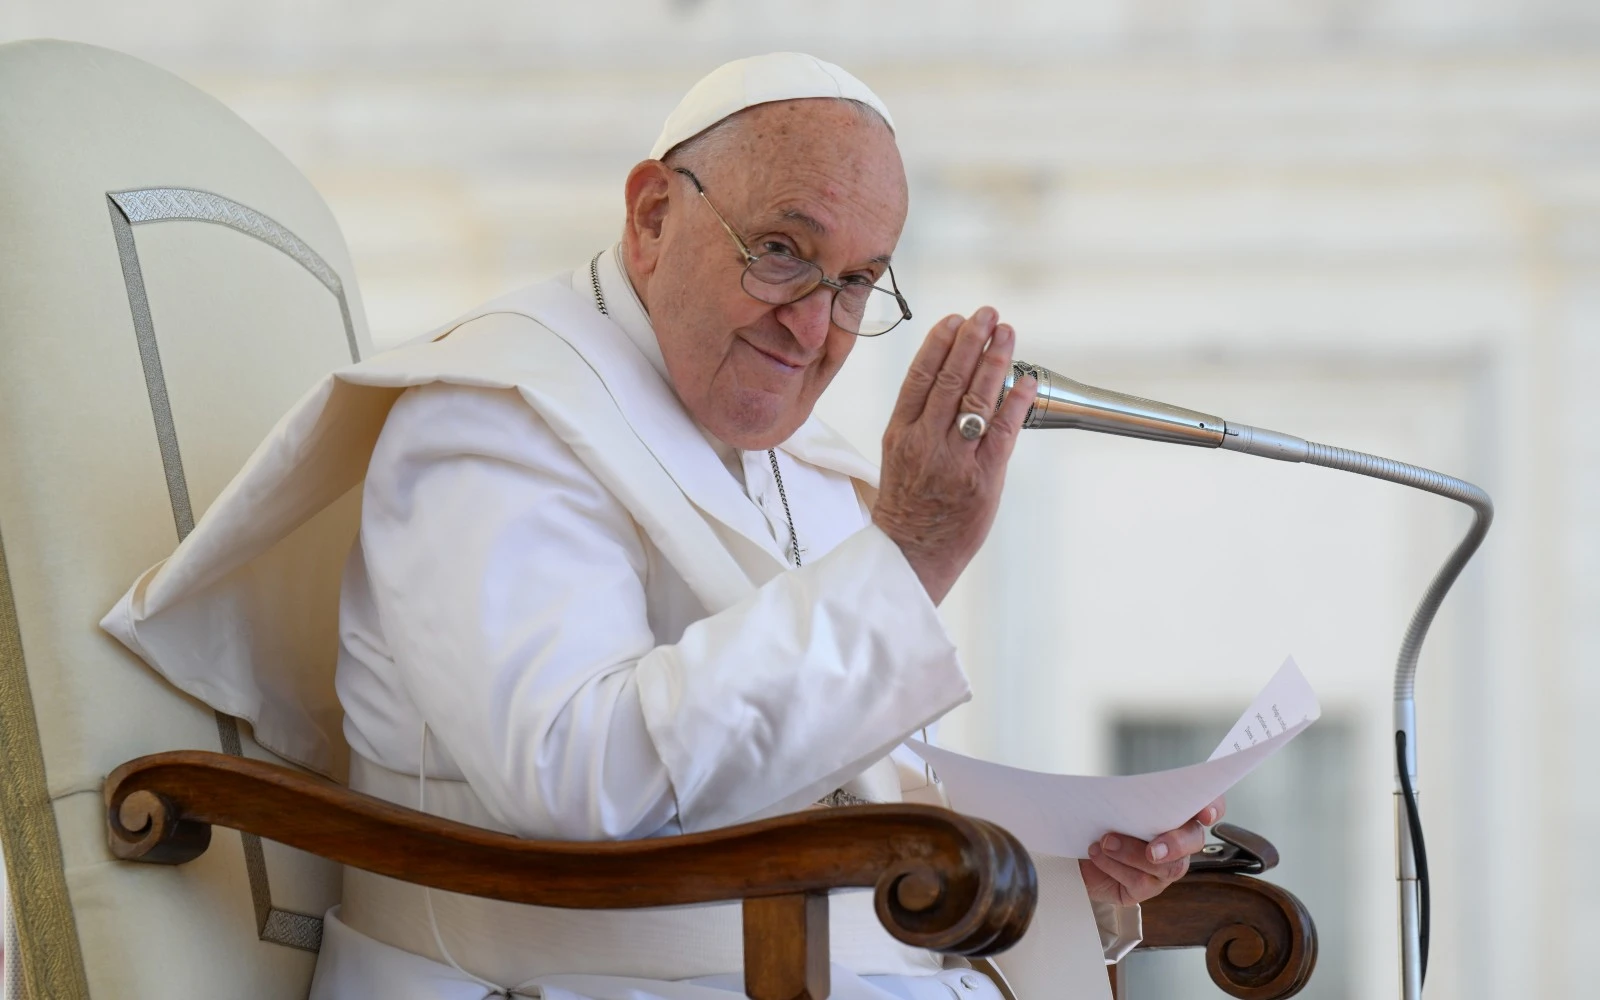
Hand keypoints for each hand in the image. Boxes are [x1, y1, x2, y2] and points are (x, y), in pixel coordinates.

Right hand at [872, 308, 1036, 603]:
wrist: (909, 556)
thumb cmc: (908, 506)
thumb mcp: (898, 455)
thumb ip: (920, 419)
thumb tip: (951, 379)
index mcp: (899, 433)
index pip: (919, 376)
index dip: (938, 343)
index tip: (954, 319)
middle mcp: (924, 442)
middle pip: (950, 379)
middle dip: (971, 340)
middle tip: (987, 314)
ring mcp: (953, 460)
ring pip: (975, 398)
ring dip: (994, 360)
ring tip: (1006, 334)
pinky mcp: (982, 479)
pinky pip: (1002, 431)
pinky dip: (1015, 401)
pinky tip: (1024, 379)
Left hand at [1078, 797, 1224, 906]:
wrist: (1068, 849)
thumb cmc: (1094, 818)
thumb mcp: (1107, 798)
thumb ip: (1124, 792)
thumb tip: (1122, 789)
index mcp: (1173, 812)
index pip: (1206, 805)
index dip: (1212, 807)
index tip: (1205, 814)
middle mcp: (1176, 841)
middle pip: (1194, 841)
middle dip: (1175, 844)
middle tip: (1153, 850)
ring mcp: (1163, 867)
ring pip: (1168, 867)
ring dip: (1133, 853)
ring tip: (1105, 842)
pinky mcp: (1143, 887)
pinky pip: (1140, 882)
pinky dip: (1115, 866)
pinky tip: (1097, 855)